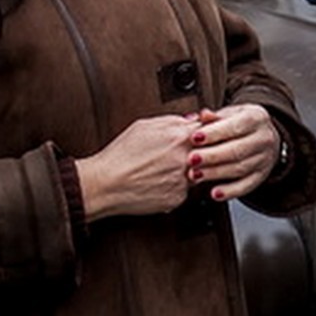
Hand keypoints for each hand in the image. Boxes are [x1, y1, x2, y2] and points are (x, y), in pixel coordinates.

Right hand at [73, 111, 205, 221]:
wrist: (105, 184)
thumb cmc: (119, 155)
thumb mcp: (143, 126)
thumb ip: (172, 120)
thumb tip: (192, 118)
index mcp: (178, 136)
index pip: (209, 129)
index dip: (208, 131)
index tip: (205, 134)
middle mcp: (185, 158)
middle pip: (208, 152)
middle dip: (200, 152)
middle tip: (182, 154)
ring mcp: (183, 179)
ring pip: (198, 172)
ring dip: (188, 170)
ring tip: (163, 169)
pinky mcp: (178, 197)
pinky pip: (186, 190)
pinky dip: (176, 186)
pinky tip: (158, 182)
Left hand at [193, 101, 283, 200]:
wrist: (262, 136)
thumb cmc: (239, 124)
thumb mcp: (229, 114)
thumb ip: (214, 116)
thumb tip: (203, 115)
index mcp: (256, 118)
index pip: (236, 126)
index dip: (214, 133)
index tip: (194, 138)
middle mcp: (264, 139)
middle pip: (237, 150)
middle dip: (212, 156)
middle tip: (191, 159)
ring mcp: (264, 159)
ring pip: (240, 169)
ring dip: (216, 173)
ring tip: (195, 175)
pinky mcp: (261, 177)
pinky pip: (246, 186)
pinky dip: (230, 191)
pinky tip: (215, 193)